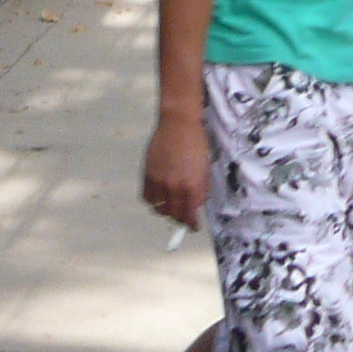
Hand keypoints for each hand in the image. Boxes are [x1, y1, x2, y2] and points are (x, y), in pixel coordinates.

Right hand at [142, 113, 210, 230]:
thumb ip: (200, 189)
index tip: (193, 227)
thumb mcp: (205, 169)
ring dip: (165, 211)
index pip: (190, 215)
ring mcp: (159, 181)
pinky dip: (153, 201)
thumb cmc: (196, 143)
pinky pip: (147, 197)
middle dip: (180, 219)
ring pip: (159, 209)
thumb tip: (196, 204)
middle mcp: (174, 187)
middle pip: (174, 215)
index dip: (191, 224)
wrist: (179, 124)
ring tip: (170, 206)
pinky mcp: (148, 174)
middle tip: (182, 216)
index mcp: (192, 186)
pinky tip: (158, 196)